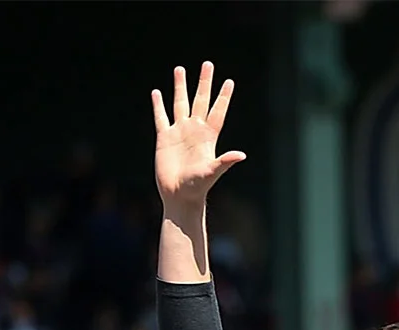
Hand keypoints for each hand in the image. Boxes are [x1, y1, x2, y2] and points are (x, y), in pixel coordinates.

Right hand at [153, 63, 245, 213]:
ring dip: (180, 87)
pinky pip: (161, 117)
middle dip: (204, 83)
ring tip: (180, 69)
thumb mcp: (212, 172)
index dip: (223, 97)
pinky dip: (158, 105)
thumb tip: (242, 155)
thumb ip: (225, 161)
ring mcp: (179, 133)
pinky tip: (157, 92)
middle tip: (207, 64)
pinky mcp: (164, 138)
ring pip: (180, 104)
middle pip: (200, 100)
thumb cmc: (197, 187)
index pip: (217, 111)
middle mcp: (194, 130)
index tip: (229, 81)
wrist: (179, 197)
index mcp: (208, 137)